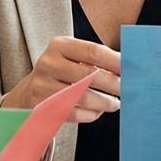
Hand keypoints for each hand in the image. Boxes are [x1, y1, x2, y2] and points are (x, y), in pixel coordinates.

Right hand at [2, 36, 120, 122]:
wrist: (28, 93)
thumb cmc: (60, 72)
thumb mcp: (71, 57)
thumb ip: (95, 59)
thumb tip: (128, 67)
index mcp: (59, 45)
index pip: (93, 51)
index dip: (116, 61)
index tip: (133, 69)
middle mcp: (49, 63)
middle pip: (89, 75)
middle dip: (114, 84)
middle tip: (129, 89)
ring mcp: (43, 86)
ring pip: (83, 97)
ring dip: (105, 102)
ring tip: (115, 103)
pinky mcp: (42, 107)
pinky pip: (74, 113)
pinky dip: (91, 114)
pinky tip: (98, 111)